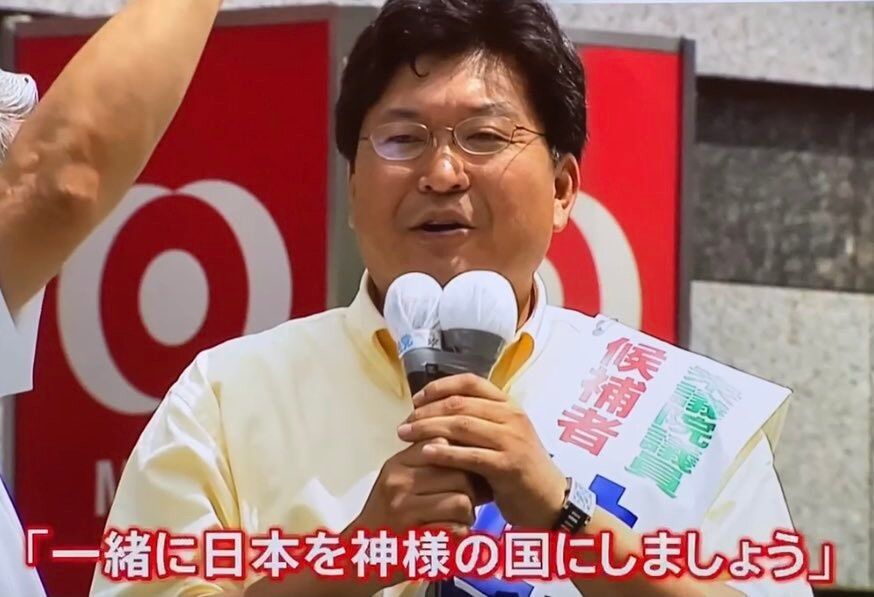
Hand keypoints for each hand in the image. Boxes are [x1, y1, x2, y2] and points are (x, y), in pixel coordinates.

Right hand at [351, 438, 488, 536]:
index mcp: (398, 464)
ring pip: (461, 502)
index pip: (443, 444)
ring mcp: (405, 510)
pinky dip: (461, 534)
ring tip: (458, 520)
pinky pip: (455, 529)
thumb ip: (428, 461)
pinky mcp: (414, 537)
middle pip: (459, 474)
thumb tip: (471, 449)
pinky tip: (452, 535)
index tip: (465, 473)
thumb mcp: (400, 479)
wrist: (363, 554)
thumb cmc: (388, 514)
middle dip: (472, 492)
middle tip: (465, 504)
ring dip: (468, 515)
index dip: (462, 459)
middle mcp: (399, 483)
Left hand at [398, 373, 566, 528]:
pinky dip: (445, 453)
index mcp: (508, 405)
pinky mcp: (508, 465)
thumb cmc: (519, 467)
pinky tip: (425, 452)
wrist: (550, 499)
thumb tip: (435, 413)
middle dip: (426, 411)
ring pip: (462, 425)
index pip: (470, 382)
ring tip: (405, 434)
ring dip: (428, 428)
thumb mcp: (502, 436)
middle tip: (404, 422)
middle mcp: (511, 416)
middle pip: (460, 403)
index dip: (439, 387)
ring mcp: (511, 440)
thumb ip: (477, 422)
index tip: (417, 399)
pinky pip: (470, 455)